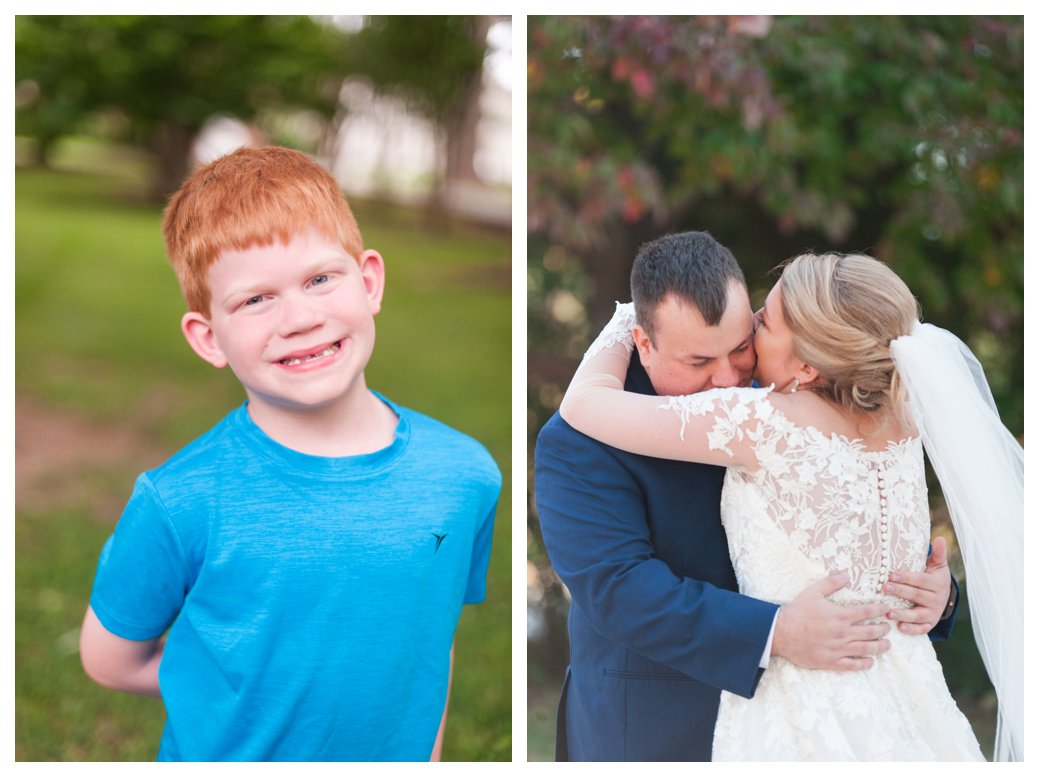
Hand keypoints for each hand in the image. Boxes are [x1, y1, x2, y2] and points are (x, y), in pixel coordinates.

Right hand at [772, 572, 890, 670]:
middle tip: (887, 627)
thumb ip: (831, 582)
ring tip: (887, 645)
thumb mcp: (813, 592)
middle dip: (883, 629)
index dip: (880, 609)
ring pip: (867, 649)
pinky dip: (865, 663)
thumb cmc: (797, 612)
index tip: (886, 609)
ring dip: (880, 647)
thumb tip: (847, 574)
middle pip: (871, 632)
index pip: (867, 612)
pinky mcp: (832, 661)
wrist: (781, 633)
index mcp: (840, 615)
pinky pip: (853, 664)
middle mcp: (843, 633)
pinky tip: (870, 661)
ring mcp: (839, 649)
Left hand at [884, 535, 953, 634]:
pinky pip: (921, 628)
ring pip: (918, 614)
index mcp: (936, 583)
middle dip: (900, 592)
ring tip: (889, 612)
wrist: (944, 596)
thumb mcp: (938, 565)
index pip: (920, 580)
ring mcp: (933, 613)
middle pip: (916, 596)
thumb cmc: (934, 577)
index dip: (906, 578)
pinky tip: (900, 627)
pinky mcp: (929, 623)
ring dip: (903, 614)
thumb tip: (940, 538)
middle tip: (884, 588)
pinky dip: (912, 629)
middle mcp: (936, 599)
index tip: (891, 575)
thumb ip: (938, 554)